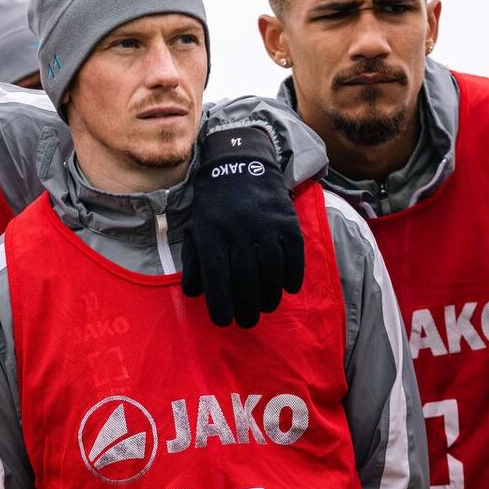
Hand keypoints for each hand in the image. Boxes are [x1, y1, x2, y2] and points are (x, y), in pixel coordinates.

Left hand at [182, 124, 303, 327]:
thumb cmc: (214, 208)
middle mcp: (239, 230)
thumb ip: (193, 263)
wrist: (240, 166)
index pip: (216, 276)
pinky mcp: (287, 221)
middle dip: (247, 306)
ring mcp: (266, 225)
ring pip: (272, 270)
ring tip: (266, 307)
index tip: (224, 321)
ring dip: (270, 295)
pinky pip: (294, 254)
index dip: (220, 303)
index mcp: (212, 234)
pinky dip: (293, 275)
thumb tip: (194, 293)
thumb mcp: (195, 230)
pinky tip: (288, 288)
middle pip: (246, 278)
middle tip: (248, 322)